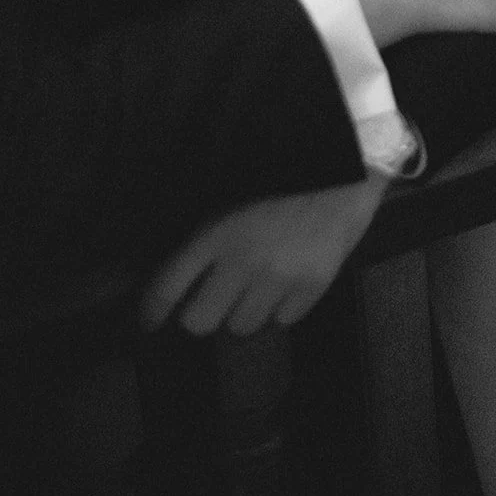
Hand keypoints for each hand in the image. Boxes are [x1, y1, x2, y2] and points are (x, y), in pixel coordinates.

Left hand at [141, 175, 387, 336]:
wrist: (347, 169)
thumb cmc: (288, 174)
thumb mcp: (236, 192)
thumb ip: (211, 231)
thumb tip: (186, 269)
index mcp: (219, 232)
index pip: (169, 285)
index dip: (152, 308)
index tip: (148, 319)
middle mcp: (244, 262)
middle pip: (199, 321)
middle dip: (200, 312)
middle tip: (210, 300)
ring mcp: (280, 278)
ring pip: (241, 326)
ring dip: (241, 312)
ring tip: (253, 289)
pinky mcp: (313, 287)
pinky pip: (282, 320)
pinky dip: (280, 309)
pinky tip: (285, 285)